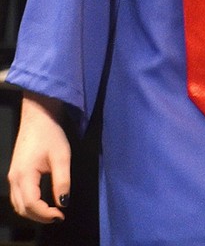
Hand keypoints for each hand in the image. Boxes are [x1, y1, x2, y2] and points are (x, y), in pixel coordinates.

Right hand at [8, 91, 70, 222]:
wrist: (37, 116)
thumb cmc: (50, 133)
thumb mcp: (62, 156)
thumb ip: (62, 181)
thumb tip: (63, 203)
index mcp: (24, 175)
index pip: (32, 205)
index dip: (46, 214)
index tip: (61, 215)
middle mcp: (14, 179)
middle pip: (22, 208)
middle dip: (40, 217)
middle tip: (58, 216)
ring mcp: (12, 176)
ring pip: (18, 204)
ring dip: (33, 213)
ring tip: (51, 211)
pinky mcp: (14, 173)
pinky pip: (17, 197)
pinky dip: (28, 205)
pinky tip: (42, 202)